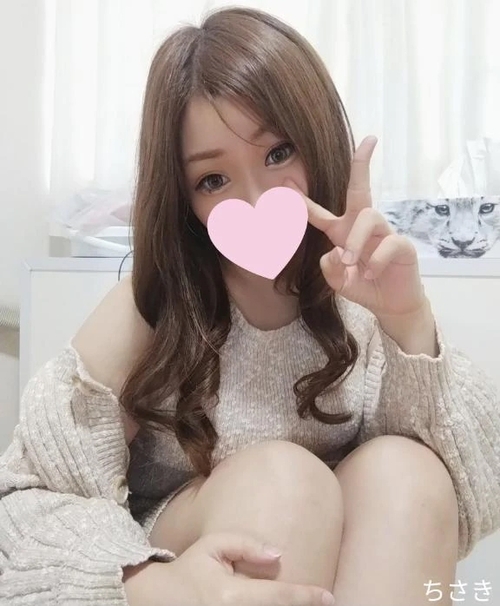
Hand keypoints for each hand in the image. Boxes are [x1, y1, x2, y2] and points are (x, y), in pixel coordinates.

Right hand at [124, 532, 334, 605]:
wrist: (157, 601)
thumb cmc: (189, 570)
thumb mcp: (213, 546)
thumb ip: (245, 544)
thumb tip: (278, 554)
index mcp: (232, 595)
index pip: (279, 596)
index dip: (307, 597)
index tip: (330, 597)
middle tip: (323, 603)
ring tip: (306, 605)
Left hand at [285, 136, 426, 320]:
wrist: (392, 305)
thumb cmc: (365, 287)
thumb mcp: (340, 284)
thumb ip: (331, 271)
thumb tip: (335, 253)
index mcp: (342, 234)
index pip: (319, 214)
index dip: (302, 201)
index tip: (286, 181)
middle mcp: (362, 227)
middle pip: (360, 189)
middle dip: (361, 165)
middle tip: (368, 141)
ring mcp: (384, 234)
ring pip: (369, 217)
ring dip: (356, 240)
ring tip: (352, 263)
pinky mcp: (402, 246)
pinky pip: (389, 243)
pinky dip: (376, 260)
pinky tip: (371, 273)